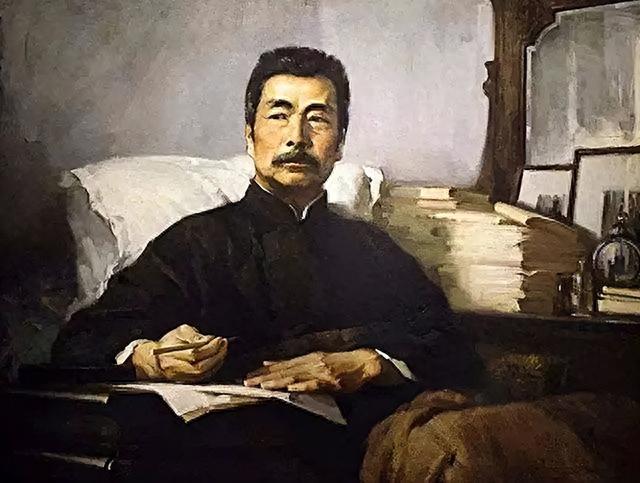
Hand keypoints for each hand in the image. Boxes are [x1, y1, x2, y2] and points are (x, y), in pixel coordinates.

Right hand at [132, 324, 227, 382]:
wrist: (155, 360)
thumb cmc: (167, 345)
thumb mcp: (180, 333)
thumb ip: (193, 335)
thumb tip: (208, 340)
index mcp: (172, 356)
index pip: (194, 354)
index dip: (209, 347)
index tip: (218, 339)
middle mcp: (177, 370)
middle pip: (201, 367)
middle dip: (216, 355)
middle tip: (223, 344)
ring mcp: (183, 378)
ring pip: (204, 373)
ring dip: (217, 361)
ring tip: (222, 349)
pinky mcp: (189, 381)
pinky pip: (205, 376)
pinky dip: (214, 367)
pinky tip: (218, 358)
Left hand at [243, 349, 383, 392]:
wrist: (364, 362)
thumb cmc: (340, 363)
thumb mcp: (317, 359)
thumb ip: (297, 363)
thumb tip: (272, 364)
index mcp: (307, 358)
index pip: (282, 365)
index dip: (265, 371)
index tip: (250, 375)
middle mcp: (311, 362)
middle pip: (284, 370)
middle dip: (265, 376)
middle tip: (248, 381)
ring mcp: (320, 371)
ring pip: (295, 377)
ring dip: (278, 381)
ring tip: (263, 385)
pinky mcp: (330, 381)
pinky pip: (313, 384)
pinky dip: (302, 386)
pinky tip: (291, 389)